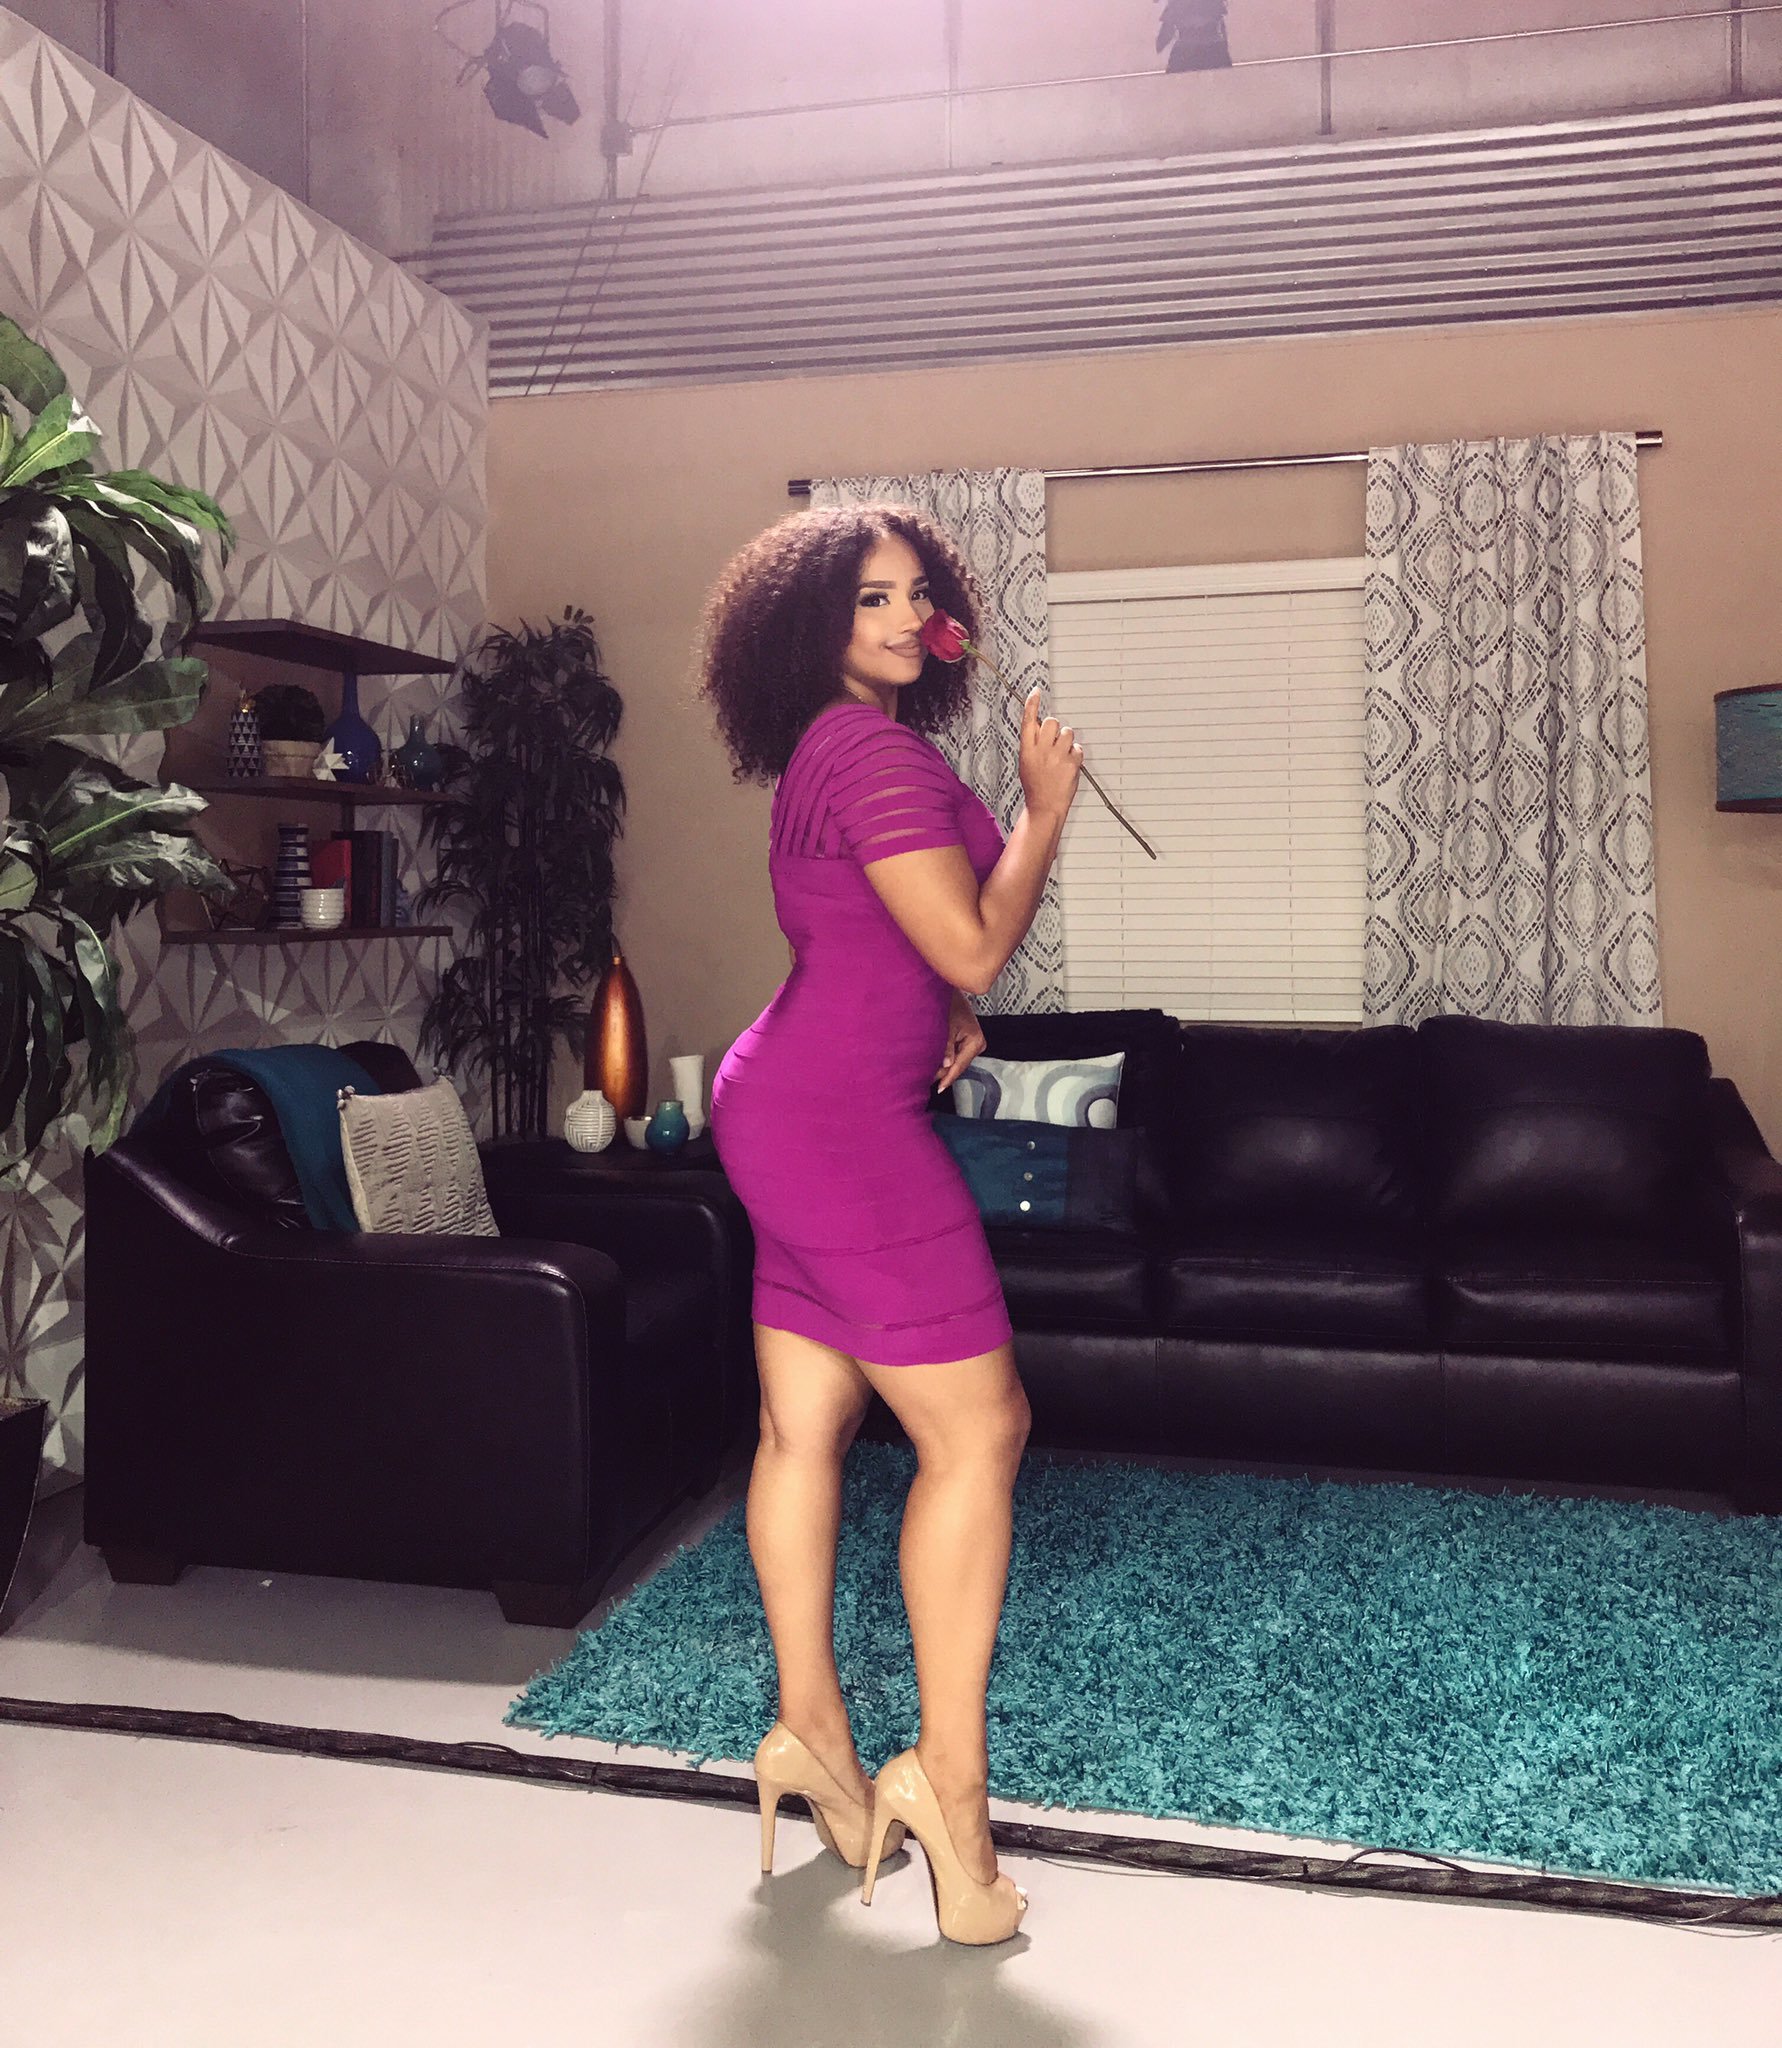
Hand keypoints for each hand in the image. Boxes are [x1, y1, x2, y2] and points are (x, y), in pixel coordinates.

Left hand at [934, 989, 985, 1091]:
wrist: (950, 991)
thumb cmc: (949, 1004)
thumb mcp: (947, 1026)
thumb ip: (947, 1047)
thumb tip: (946, 1065)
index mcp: (975, 1042)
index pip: (960, 1065)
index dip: (948, 1078)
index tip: (938, 1089)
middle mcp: (977, 1044)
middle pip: (958, 1065)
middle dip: (944, 1073)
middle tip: (926, 1083)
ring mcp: (973, 1043)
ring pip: (956, 1060)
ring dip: (943, 1067)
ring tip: (928, 1077)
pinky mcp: (967, 1041)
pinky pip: (956, 1054)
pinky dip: (945, 1058)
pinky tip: (934, 1065)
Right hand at [1018, 685, 1082, 823]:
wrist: (1045, 807)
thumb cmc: (1036, 787)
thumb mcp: (1027, 763)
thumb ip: (1033, 744)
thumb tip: (1040, 727)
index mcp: (1027, 750)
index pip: (1028, 721)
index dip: (1032, 704)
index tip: (1036, 692)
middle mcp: (1041, 750)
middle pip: (1051, 722)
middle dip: (1056, 729)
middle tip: (1055, 743)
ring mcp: (1056, 756)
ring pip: (1068, 732)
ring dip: (1068, 742)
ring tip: (1062, 757)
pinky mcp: (1071, 763)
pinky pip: (1078, 748)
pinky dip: (1076, 755)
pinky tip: (1069, 766)